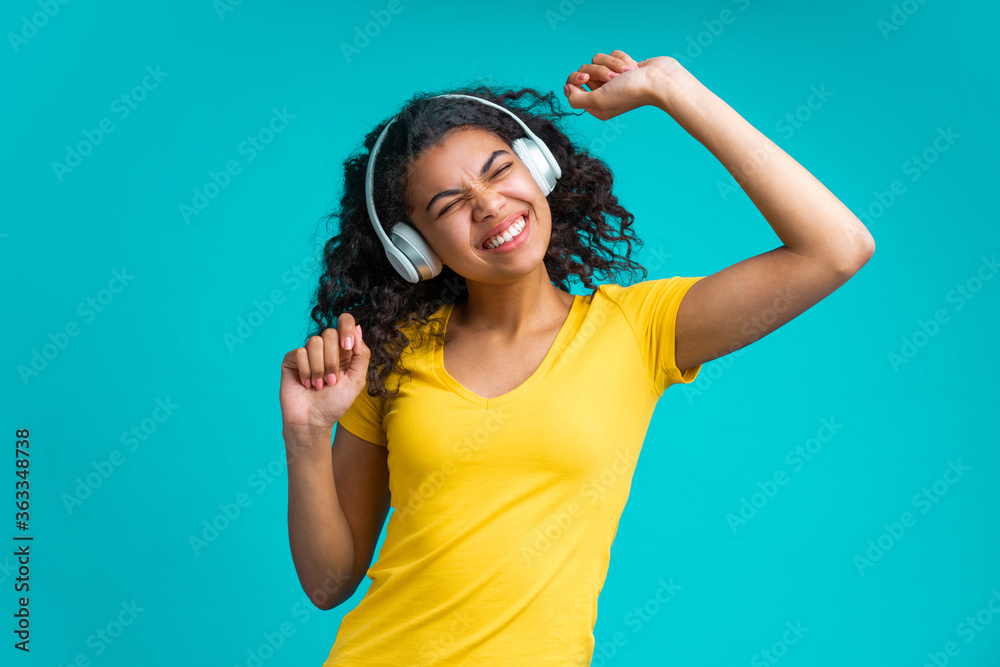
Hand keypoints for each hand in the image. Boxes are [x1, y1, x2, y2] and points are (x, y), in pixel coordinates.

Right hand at [279, 314, 369, 436]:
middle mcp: (326, 348)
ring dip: (319, 368)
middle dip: (332, 361)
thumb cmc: (335, 403)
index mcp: (343, 349)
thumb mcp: (356, 380)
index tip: (347, 347)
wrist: (313, 421)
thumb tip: (358, 329)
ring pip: (314, 341)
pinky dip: (306, 371)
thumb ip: (361, 355)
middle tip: (331, 381)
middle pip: (329, 333)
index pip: (345, 321)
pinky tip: (306, 384)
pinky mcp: (292, 359)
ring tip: (319, 385)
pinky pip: (300, 353)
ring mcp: (308, 352)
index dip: (347, 328)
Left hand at [563, 50, 688, 120]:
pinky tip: (633, 67)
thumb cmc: (630, 92)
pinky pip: (612, 54)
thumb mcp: (598, 101)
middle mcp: (602, 93)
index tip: (585, 78)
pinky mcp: (622, 67)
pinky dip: (622, 59)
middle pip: (583, 71)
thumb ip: (576, 99)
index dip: (576, 79)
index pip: (571, 87)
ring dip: (612, 64)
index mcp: (595, 106)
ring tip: (625, 73)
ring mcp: (612, 80)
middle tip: (612, 78)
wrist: (659, 80)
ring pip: (597, 60)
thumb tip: (566, 88)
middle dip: (598, 70)